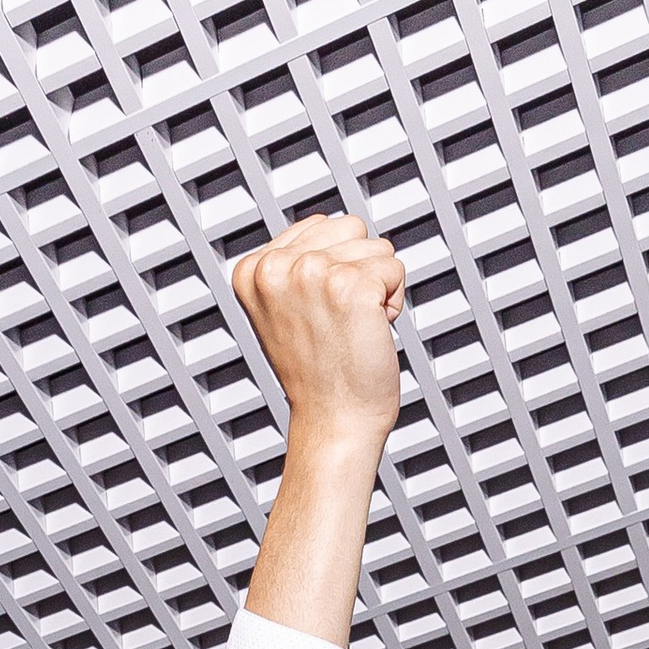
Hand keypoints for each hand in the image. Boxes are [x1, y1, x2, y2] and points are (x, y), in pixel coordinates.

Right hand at [231, 212, 406, 449]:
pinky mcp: (350, 286)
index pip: (321, 226)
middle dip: (358, 271)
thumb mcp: (285, 308)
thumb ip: (295, 263)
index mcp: (252, 269)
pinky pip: (395, 269)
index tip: (315, 311)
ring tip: (351, 327)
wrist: (333, 422)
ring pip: (376, 247)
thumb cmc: (318, 374)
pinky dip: (393, 302)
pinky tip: (368, 332)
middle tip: (336, 321)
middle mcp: (277, 267)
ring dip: (376, 288)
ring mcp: (312, 274)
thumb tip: (326, 227)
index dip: (332, 267)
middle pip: (351, 229)